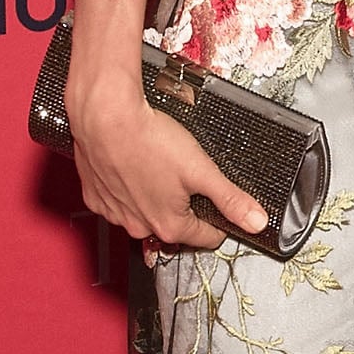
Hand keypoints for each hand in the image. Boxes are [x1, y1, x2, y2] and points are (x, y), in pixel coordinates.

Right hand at [69, 72, 268, 251]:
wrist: (106, 117)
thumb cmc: (149, 140)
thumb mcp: (202, 170)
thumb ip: (231, 199)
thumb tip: (257, 222)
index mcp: (169, 226)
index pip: (208, 237)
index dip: (219, 218)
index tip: (217, 200)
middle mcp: (139, 228)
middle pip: (176, 224)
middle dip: (186, 204)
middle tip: (184, 174)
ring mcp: (115, 214)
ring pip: (146, 212)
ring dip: (155, 196)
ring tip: (158, 165)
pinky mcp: (96, 198)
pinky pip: (120, 201)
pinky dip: (128, 187)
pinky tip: (134, 166)